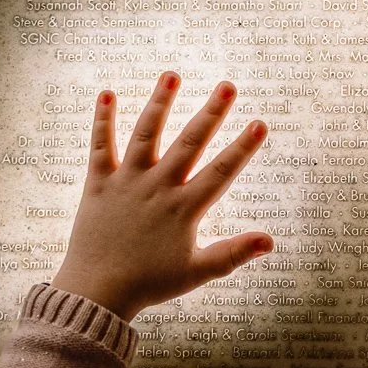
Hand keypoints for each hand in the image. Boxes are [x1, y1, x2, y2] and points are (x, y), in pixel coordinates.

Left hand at [51, 72, 272, 320]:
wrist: (96, 293)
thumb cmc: (150, 283)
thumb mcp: (198, 272)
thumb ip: (234, 253)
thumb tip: (271, 241)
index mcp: (184, 209)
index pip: (220, 172)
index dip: (242, 147)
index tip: (259, 123)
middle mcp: (157, 188)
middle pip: (189, 143)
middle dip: (210, 113)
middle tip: (227, 85)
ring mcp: (127, 182)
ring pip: (145, 135)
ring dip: (159, 103)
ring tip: (171, 75)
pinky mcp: (99, 184)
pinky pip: (100, 147)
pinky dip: (102, 120)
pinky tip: (106, 93)